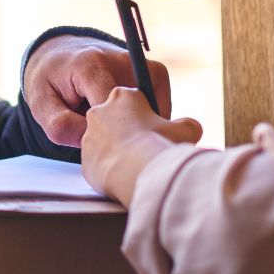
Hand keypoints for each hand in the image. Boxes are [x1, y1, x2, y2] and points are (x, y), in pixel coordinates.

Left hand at [23, 35, 172, 146]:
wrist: (62, 53)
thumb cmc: (50, 81)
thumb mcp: (40, 104)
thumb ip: (60, 125)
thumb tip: (90, 141)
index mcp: (91, 66)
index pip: (112, 112)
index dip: (106, 137)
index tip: (98, 148)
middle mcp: (123, 60)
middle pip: (137, 113)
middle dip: (126, 134)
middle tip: (108, 143)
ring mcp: (143, 65)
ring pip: (153, 111)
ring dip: (138, 127)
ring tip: (113, 127)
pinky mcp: (155, 72)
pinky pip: (159, 106)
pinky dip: (146, 119)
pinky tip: (125, 120)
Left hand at [81, 87, 201, 205]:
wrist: (132, 175)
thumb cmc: (157, 146)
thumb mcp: (186, 131)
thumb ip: (187, 126)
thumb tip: (188, 128)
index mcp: (123, 95)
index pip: (137, 101)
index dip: (151, 117)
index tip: (159, 131)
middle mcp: (100, 110)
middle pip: (119, 119)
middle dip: (133, 130)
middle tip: (149, 147)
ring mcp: (89, 136)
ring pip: (108, 141)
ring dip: (121, 149)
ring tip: (139, 164)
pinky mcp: (84, 160)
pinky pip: (101, 162)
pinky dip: (113, 168)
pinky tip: (127, 177)